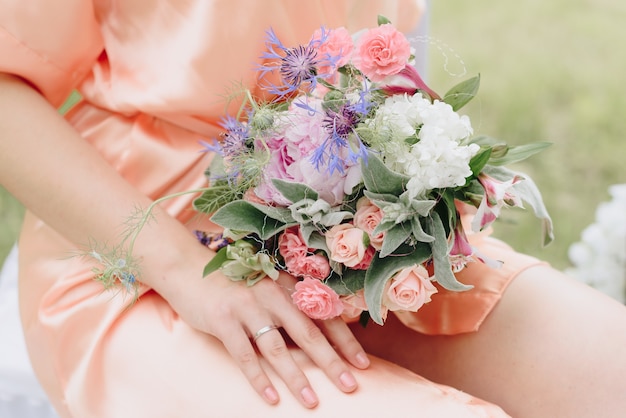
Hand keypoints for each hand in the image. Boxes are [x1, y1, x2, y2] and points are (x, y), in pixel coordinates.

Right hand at [166, 258, 370, 408]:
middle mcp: (272, 294)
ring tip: (311, 402)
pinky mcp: (223, 320)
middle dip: (332, 362)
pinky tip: (270, 399)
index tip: (364, 364)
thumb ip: (290, 307)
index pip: (324, 315)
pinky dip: (258, 379)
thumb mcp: (267, 288)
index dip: (346, 341)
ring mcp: (247, 306)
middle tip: (351, 386)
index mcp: (287, 287)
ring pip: (277, 347)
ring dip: (296, 377)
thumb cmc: (235, 285)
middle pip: (308, 333)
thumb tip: (321, 338)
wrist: (190, 270)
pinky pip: (244, 355)